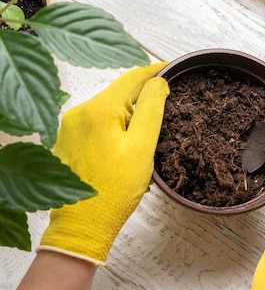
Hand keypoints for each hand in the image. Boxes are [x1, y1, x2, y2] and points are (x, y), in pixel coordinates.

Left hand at [38, 63, 169, 265]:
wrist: (83, 224)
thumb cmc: (114, 189)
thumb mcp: (143, 147)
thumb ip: (152, 110)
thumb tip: (158, 82)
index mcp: (98, 109)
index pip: (131, 77)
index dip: (155, 70)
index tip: (173, 66)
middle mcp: (78, 112)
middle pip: (119, 93)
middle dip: (143, 98)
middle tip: (169, 107)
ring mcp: (69, 127)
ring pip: (109, 110)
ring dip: (130, 117)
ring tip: (149, 137)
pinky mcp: (67, 141)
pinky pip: (97, 125)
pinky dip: (116, 129)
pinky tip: (127, 149)